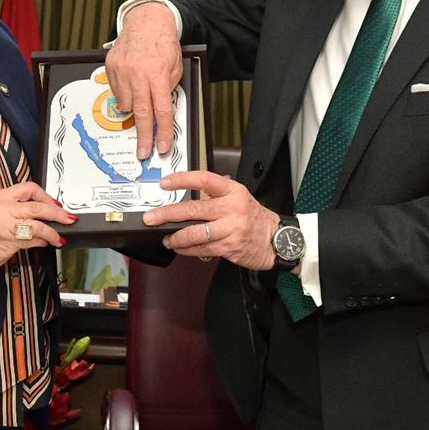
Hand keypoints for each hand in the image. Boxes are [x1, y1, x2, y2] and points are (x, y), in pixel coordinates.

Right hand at [0, 181, 76, 269]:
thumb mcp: (1, 211)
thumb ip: (21, 208)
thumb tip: (47, 212)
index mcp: (2, 196)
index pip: (30, 188)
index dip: (47, 197)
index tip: (57, 205)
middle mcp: (4, 207)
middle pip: (37, 207)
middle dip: (57, 213)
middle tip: (68, 218)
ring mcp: (6, 224)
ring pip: (38, 225)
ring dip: (52, 232)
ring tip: (59, 237)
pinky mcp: (9, 240)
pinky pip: (33, 239)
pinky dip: (43, 241)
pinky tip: (46, 242)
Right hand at [105, 2, 182, 159]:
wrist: (146, 22)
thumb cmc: (162, 44)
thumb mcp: (175, 67)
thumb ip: (168, 89)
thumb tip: (162, 113)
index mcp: (158, 75)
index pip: (161, 111)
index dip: (162, 132)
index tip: (161, 146)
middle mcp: (138, 74)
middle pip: (141, 113)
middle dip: (143, 137)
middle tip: (143, 152)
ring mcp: (122, 71)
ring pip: (125, 104)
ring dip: (133, 109)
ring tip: (139, 97)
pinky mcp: (110, 67)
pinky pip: (115, 91)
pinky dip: (124, 94)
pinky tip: (130, 84)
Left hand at [143, 170, 279, 270]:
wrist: (277, 240)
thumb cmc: (255, 217)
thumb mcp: (240, 197)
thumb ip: (217, 192)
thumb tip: (191, 186)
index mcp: (233, 191)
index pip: (204, 180)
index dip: (182, 180)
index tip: (165, 183)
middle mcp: (231, 208)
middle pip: (193, 209)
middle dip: (167, 214)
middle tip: (151, 217)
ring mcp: (230, 228)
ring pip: (194, 233)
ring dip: (175, 237)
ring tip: (166, 237)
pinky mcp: (229, 247)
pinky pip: (202, 248)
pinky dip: (187, 249)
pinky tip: (179, 248)